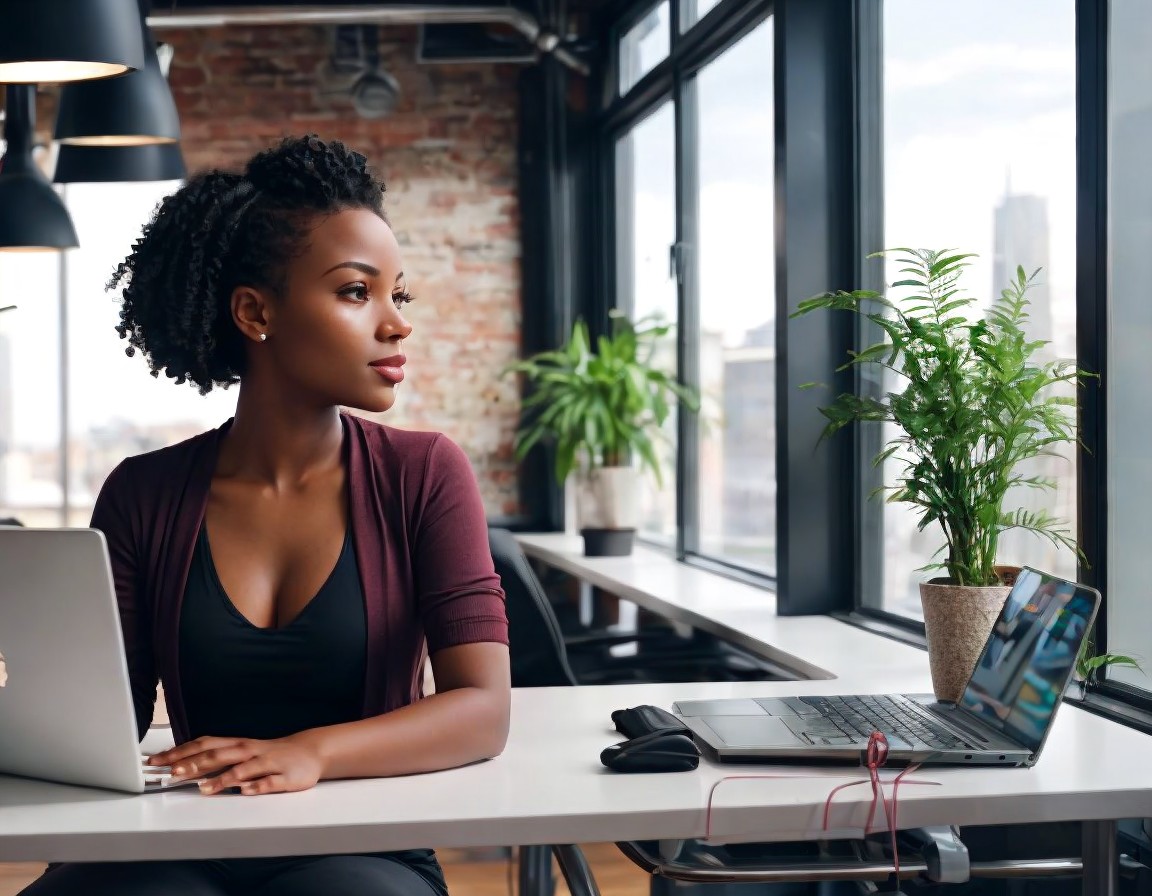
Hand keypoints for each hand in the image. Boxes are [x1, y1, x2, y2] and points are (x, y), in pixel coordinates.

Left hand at [148, 734, 324, 795]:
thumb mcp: (243, 751)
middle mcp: (250, 751)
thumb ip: (217, 757)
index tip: (158, 761)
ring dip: (223, 778)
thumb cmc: (271, 754)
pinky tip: (246, 791)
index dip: (181, 752)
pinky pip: (270, 782)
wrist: (311, 751)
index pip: (205, 744)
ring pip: (244, 769)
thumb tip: (183, 763)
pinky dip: (258, 786)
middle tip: (174, 773)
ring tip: (204, 788)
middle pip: (220, 755)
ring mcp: (268, 763)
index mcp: (238, 745)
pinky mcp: (285, 777)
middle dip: (196, 764)